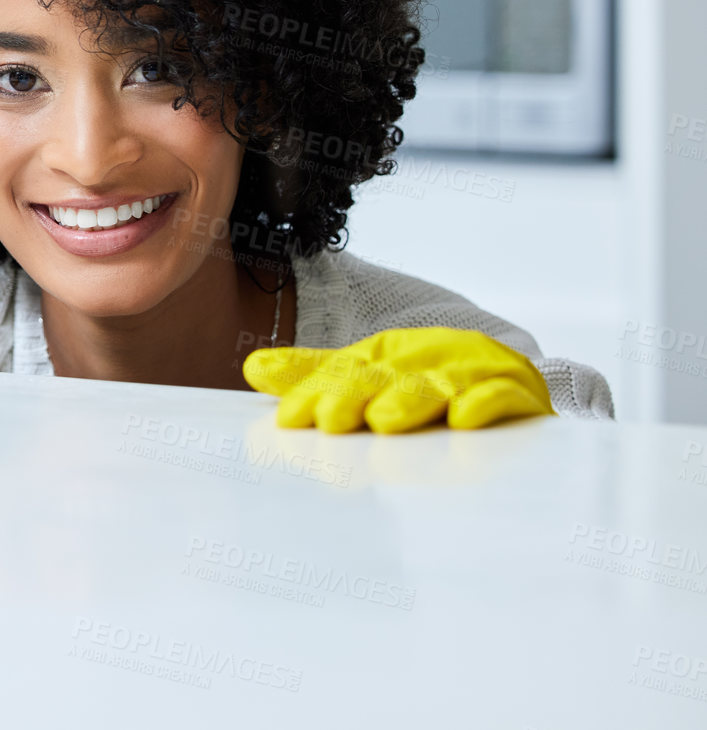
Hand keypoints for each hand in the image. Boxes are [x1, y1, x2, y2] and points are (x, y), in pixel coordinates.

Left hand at [242, 327, 554, 433]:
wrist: (524, 380)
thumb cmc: (435, 382)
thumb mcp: (374, 374)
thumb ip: (318, 375)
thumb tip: (253, 368)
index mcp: (387, 355)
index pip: (343, 373)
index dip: (315, 392)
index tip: (288, 420)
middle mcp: (424, 359)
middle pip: (384, 377)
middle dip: (354, 396)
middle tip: (328, 421)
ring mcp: (471, 373)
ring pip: (438, 385)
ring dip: (411, 400)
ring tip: (384, 420)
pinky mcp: (517, 390)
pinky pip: (501, 395)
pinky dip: (483, 404)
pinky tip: (464, 419)